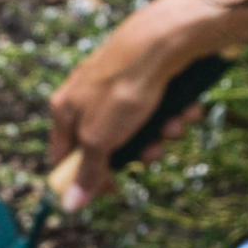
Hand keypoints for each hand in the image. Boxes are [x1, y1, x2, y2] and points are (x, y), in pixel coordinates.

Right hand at [48, 0, 217, 211]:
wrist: (163, 41)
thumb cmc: (123, 89)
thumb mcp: (100, 139)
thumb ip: (87, 172)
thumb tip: (68, 206)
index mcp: (64, 109)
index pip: (66, 154)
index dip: (87, 177)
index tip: (111, 189)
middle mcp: (86, 95)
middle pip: (108, 144)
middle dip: (136, 153)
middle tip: (152, 153)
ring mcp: (116, 85)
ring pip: (138, 129)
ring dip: (160, 135)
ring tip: (172, 127)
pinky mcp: (144, 78)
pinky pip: (156, 109)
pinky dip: (171, 115)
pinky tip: (183, 110)